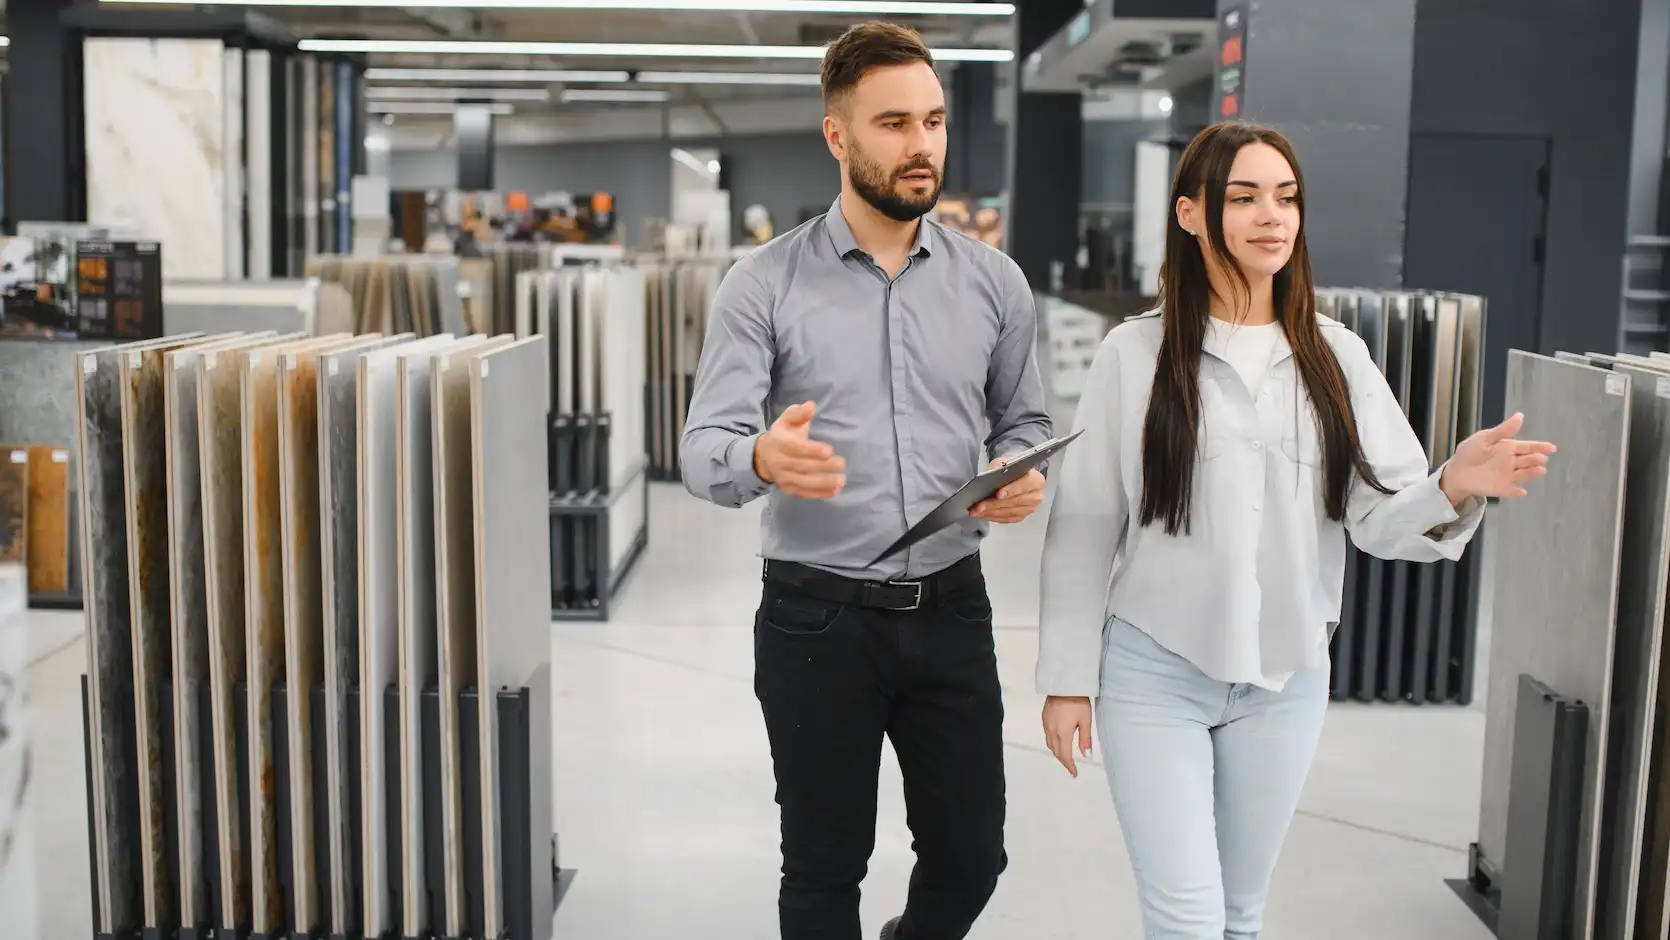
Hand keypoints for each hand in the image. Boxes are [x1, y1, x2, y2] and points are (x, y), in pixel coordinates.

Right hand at [753, 401, 845, 498]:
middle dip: (822, 466)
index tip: (829, 450)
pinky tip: (835, 490)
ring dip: (823, 483)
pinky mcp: (788, 490)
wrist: (763, 457)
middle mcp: (778, 462)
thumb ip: (799, 413)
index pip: (795, 448)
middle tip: (841, 463)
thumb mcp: (787, 419)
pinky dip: (819, 494)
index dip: (812, 450)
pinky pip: (804, 493)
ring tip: (841, 480)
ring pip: (803, 482)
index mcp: (778, 442)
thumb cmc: (782, 435)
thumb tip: (811, 406)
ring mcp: (783, 478)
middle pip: (801, 466)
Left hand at [969, 456, 1045, 522]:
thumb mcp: (1004, 462)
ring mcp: (1029, 508)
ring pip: (1008, 512)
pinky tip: (981, 514)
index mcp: (1036, 480)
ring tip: (976, 510)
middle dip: (994, 504)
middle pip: (1014, 502)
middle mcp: (1036, 496)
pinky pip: (1005, 519)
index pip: (1025, 485)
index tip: (998, 494)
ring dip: (990, 512)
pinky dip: (992, 517)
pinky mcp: (1021, 516)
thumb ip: (1000, 466)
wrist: (1014, 476)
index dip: (1011, 490)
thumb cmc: (1010, 469)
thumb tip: (992, 475)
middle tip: (979, 505)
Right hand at [1042, 695, 1092, 777]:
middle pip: (1056, 751)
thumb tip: (1086, 756)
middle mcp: (1051, 730)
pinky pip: (1047, 735)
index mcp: (1062, 733)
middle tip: (1071, 767)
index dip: (1070, 766)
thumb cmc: (1078, 701)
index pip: (1065, 755)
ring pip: (1050, 744)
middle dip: (1063, 761)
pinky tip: (1059, 741)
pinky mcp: (1044, 717)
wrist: (1064, 684)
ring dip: (1057, 752)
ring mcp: (1046, 724)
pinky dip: (1053, 743)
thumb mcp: (1086, 721)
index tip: (1074, 773)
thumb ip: (1085, 739)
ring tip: (1065, 756)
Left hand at [1439, 412, 1556, 503]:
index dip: (1541, 447)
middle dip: (1536, 459)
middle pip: (1529, 460)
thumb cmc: (1470, 452)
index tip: (1551, 448)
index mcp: (1509, 448)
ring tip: (1539, 470)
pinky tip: (1521, 491)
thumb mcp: (1484, 438)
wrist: (1456, 471)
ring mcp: (1508, 476)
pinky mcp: (1501, 488)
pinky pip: (1511, 491)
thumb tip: (1520, 416)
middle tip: (1540, 459)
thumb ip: (1502, 431)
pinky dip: (1516, 492)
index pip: (1529, 447)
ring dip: (1532, 473)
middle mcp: (1513, 462)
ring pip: (1524, 474)